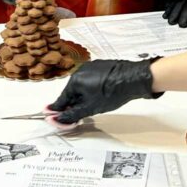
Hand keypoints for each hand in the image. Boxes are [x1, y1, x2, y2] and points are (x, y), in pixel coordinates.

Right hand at [47, 59, 161, 123]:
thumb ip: (72, 114)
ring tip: (93, 106)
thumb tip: (56, 119)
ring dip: (84, 97)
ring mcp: (92, 67)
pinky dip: (92, 90)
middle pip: (72, 92)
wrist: (134, 79)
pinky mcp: (102, 67)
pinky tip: (101, 96)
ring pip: (83, 86)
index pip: (62, 99)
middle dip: (74, 105)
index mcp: (75, 80)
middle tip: (78, 116)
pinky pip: (92, 80)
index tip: (52, 116)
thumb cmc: (113, 92)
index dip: (59, 111)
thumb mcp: (90, 108)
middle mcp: (81, 71)